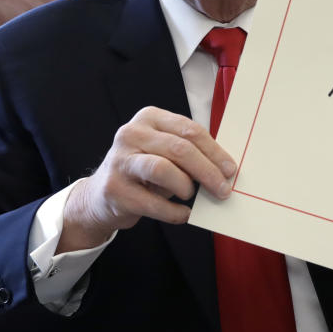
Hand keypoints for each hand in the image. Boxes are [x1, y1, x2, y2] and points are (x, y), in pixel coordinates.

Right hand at [59, 107, 236, 251]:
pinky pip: (152, 202)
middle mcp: (131, 134)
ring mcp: (120, 161)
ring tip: (192, 196)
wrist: (102, 195)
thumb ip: (189, 153)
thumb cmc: (143, 171)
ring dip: (186, 186)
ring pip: (163, 169)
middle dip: (207, 170)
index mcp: (149, 118)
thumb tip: (225, 169)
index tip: (230, 169)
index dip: (214, 151)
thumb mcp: (163, 151)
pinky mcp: (114, 189)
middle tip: (223, 189)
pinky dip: (174, 211)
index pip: (188, 129)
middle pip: (179, 149)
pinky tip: (183, 213)